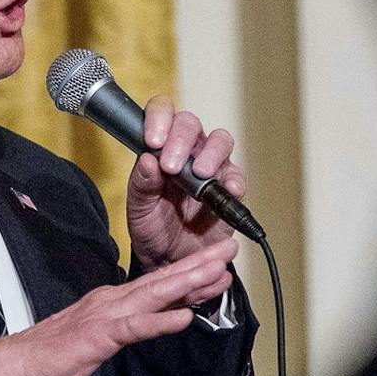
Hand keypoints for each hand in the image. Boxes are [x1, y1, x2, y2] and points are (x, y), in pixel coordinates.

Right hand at [0, 239, 237, 375]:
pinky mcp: (98, 336)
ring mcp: (106, 315)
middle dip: (200, 262)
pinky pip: (134, 328)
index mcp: (115, 299)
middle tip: (230, 246)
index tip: (220, 261)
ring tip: (217, 270)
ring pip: (155, 294)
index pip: (160, 282)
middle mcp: (114, 300)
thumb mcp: (101, 333)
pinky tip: (183, 317)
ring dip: (188, 281)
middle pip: (164, 279)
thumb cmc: (57, 351)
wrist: (17, 364)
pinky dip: (160, 322)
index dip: (192, 270)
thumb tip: (160, 317)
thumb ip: (130, 323)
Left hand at [127, 96, 246, 271]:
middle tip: (171, 166)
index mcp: (160, 148)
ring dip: (210, 154)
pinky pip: (237, 177)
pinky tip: (227, 189)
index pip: (163, 114)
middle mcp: (188, 152)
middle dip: (180, 140)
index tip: (153, 139)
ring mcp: (212, 168)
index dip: (159, 118)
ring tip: (201, 174)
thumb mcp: (139, 209)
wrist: (171, 261)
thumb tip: (147, 159)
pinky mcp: (230, 189)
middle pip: (190, 124)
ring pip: (220, 141)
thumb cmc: (153, 229)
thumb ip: (142, 184)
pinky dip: (234, 181)